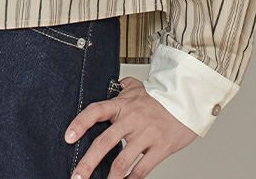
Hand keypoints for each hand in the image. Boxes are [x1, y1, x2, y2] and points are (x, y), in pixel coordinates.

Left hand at [64, 75, 197, 177]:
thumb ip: (122, 87)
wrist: (187, 98)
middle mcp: (132, 119)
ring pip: (122, 161)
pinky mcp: (161, 147)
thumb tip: (112, 86)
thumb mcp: (138, 87)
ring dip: (109, 178)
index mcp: (123, 104)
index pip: (96, 111)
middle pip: (105, 142)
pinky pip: (143, 169)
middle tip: (76, 176)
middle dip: (87, 163)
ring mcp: (147, 134)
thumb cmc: (159, 95)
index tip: (68, 137)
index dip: (80, 123)